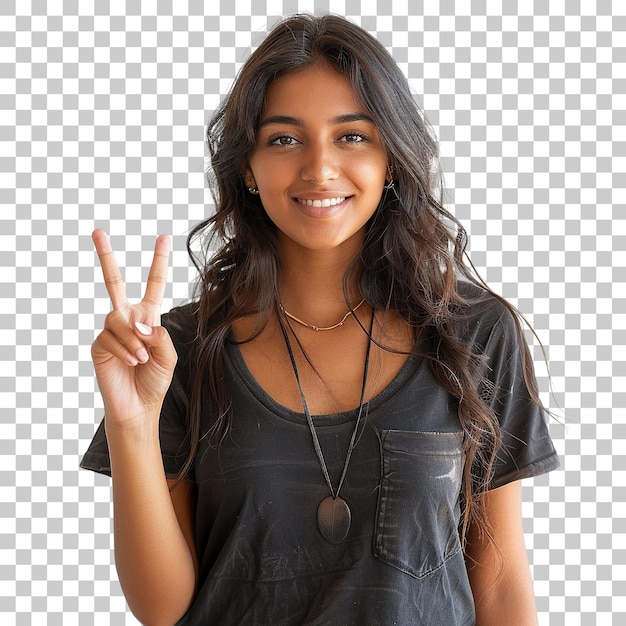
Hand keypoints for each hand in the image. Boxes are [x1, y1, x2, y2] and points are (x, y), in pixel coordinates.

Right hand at [91, 230, 177, 427]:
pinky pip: (112, 337)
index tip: (163, 238)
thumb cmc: (155, 380)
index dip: (159, 262)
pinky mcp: (99, 344)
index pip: (154, 284)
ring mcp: (111, 330)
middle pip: (115, 282)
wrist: (138, 405)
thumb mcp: (168, 356)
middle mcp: (128, 318)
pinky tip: (132, 362)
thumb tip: (139, 322)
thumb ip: (160, 336)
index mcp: (148, 316)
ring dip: (135, 340)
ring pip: (119, 318)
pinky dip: (126, 350)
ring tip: (142, 359)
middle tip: (97, 231)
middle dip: (105, 256)